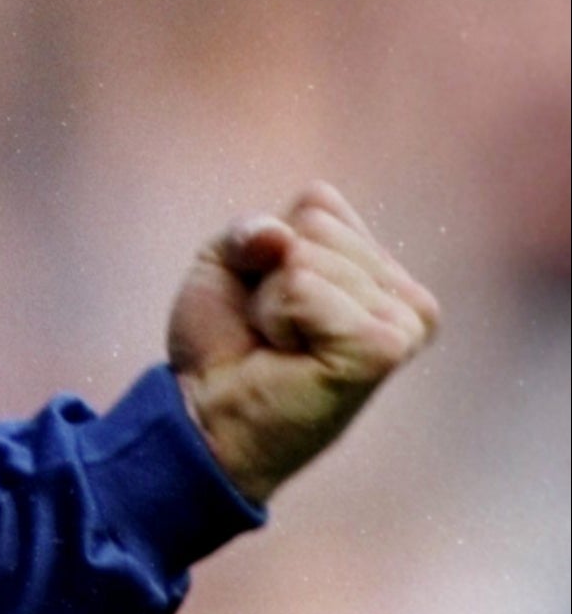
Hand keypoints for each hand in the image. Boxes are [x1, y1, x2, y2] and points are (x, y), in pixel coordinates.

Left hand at [167, 180, 440, 503]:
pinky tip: (291, 354)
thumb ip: (251, 230)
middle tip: (274, 326)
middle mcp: (404, 295)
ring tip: (282, 343)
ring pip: (304, 255)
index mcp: (378, 270)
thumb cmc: (227, 340)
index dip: (268, 241)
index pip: (319, 203)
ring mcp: (404, 322)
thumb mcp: (228, 262)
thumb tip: (281, 236)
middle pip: (313, 223)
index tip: (271, 296)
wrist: (210, 411)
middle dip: (267, 270)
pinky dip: (277, 315)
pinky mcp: (386, 348)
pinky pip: (303, 287)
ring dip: (269, 299)